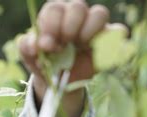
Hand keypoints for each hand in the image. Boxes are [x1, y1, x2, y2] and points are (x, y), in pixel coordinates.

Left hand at [19, 0, 109, 116]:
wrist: (58, 80)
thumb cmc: (43, 60)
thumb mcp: (29, 55)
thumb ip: (27, 46)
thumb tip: (37, 44)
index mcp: (54, 15)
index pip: (54, 9)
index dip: (50, 27)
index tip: (47, 45)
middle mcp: (75, 15)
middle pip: (78, 6)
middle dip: (68, 29)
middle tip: (62, 47)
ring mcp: (93, 25)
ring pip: (99, 13)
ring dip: (87, 32)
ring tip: (79, 47)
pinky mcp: (107, 39)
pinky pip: (119, 32)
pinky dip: (109, 43)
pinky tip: (95, 55)